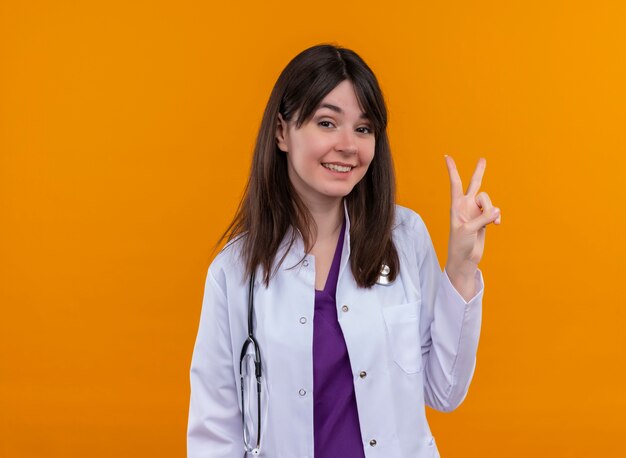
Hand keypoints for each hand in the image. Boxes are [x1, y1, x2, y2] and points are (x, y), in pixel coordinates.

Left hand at [444, 155, 500, 280]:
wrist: (464, 258)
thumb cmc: (460, 244)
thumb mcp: (468, 230)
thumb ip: (483, 218)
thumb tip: (497, 210)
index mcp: (456, 206)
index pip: (455, 184)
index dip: (452, 170)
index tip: (446, 156)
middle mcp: (466, 206)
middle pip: (474, 184)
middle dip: (479, 172)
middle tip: (483, 159)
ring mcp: (476, 212)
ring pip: (488, 201)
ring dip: (491, 210)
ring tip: (492, 223)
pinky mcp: (484, 219)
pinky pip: (494, 211)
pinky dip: (496, 217)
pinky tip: (496, 225)